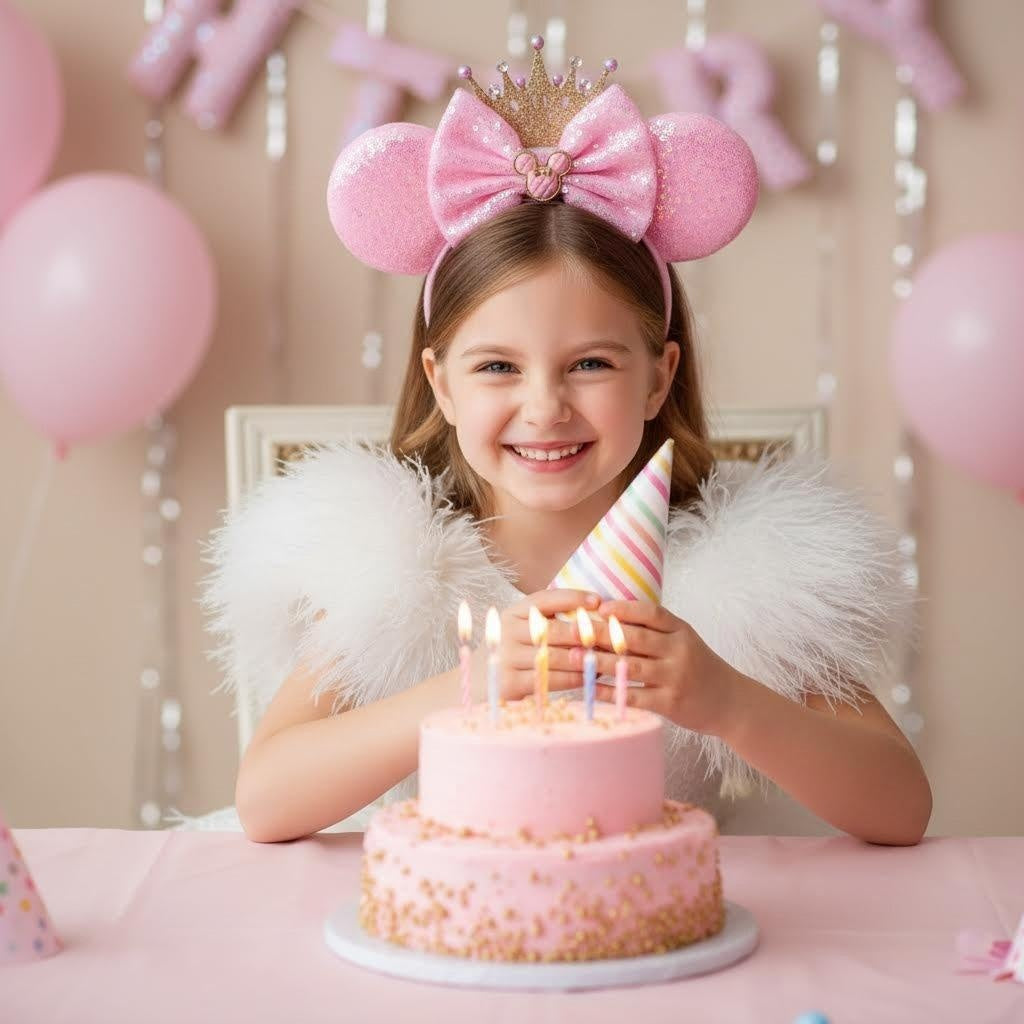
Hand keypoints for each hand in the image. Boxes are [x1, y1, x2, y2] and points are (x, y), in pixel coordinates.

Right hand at [469, 589, 600, 702]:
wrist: (481, 682)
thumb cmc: (514, 651)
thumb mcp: (523, 628)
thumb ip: (551, 618)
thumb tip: (595, 611)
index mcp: (512, 613)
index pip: (544, 599)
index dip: (572, 598)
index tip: (598, 600)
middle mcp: (506, 632)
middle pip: (553, 629)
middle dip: (584, 633)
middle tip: (610, 636)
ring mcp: (506, 658)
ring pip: (554, 657)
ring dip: (583, 659)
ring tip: (606, 658)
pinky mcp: (510, 683)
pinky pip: (550, 680)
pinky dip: (574, 678)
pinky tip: (589, 677)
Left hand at [586, 600, 740, 735]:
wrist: (729, 702)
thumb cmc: (697, 667)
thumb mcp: (683, 641)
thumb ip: (655, 630)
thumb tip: (608, 617)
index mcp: (681, 631)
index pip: (652, 613)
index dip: (625, 609)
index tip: (600, 607)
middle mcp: (679, 651)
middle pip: (636, 638)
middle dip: (602, 633)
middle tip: (574, 630)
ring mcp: (675, 677)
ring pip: (631, 666)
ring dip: (598, 661)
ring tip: (572, 657)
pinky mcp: (670, 703)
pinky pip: (634, 696)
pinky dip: (610, 692)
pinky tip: (590, 688)